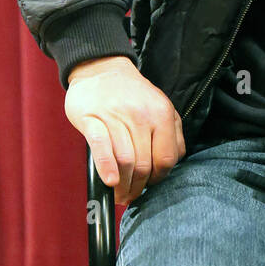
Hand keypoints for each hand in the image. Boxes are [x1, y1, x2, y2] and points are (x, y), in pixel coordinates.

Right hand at [64, 55, 185, 203]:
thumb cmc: (133, 95)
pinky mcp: (91, 118)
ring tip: (120, 195)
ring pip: (125, 160)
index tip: (150, 184)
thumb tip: (172, 164)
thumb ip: (173, 134)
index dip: (158, 178)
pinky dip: (106, 167)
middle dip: (138, 187)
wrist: (101, 68)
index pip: (166, 158)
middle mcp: (141, 116)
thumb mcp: (161, 107)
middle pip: (144, 164)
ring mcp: (116, 117)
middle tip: (131, 197)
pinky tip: (109, 182)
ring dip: (123, 185)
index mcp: (162, 114)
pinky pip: (101, 147)